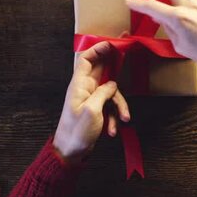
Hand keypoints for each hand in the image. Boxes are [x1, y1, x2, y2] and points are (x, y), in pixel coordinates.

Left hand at [53, 42, 130, 162]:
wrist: (70, 152)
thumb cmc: (76, 132)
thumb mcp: (92, 110)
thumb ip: (103, 93)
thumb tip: (112, 84)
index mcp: (79, 85)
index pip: (85, 59)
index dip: (98, 49)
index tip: (112, 44)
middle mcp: (84, 88)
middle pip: (101, 71)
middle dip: (114, 68)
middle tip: (126, 57)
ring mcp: (91, 99)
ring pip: (111, 92)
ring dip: (119, 106)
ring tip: (123, 119)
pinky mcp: (96, 109)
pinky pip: (109, 106)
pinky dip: (114, 117)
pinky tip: (112, 130)